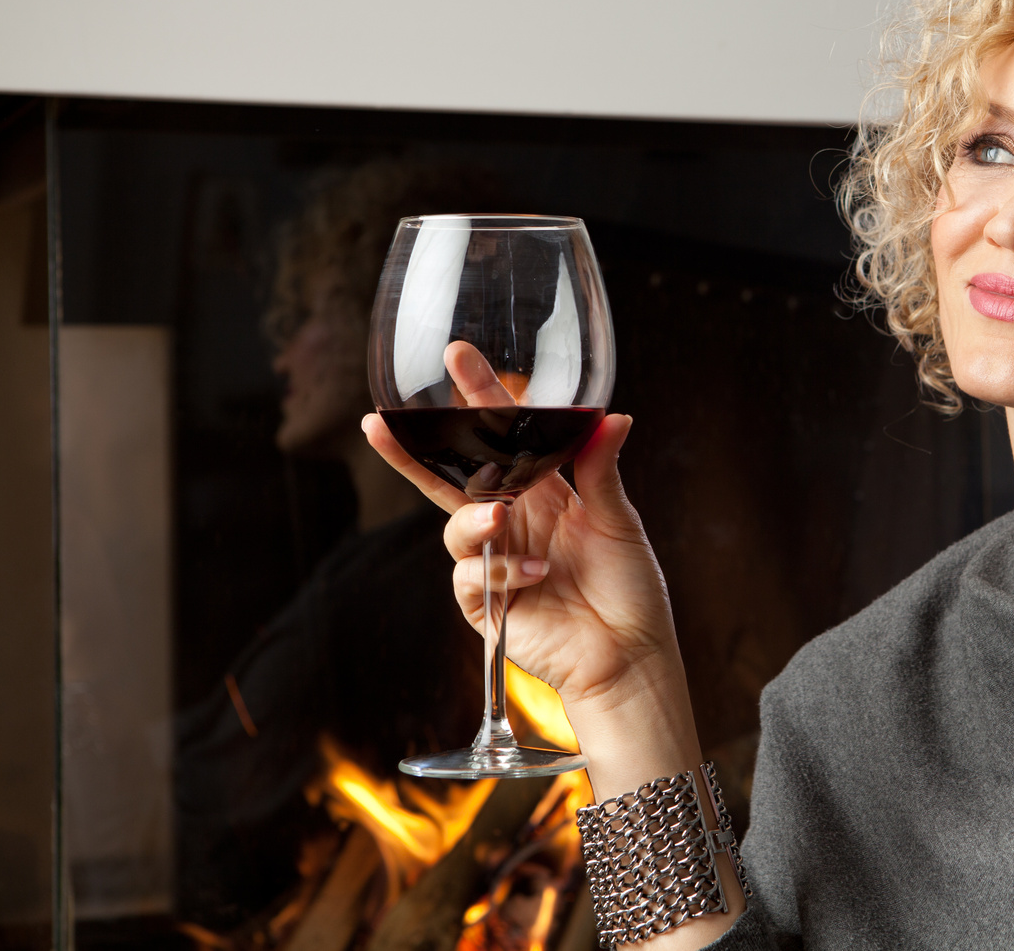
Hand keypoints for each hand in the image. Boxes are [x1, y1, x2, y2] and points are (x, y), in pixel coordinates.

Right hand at [361, 341, 684, 718]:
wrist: (630, 656)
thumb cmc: (630, 589)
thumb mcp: (619, 520)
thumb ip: (601, 469)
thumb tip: (612, 414)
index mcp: (544, 493)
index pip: (503, 438)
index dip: (479, 399)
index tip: (459, 357)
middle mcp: (513, 523)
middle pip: (451, 479)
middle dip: (414, 451)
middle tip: (383, 422)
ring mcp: (495, 564)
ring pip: (455, 527)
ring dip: (474, 520)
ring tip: (503, 519)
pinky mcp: (486, 606)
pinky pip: (470, 577)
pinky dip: (501, 572)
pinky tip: (536, 576)